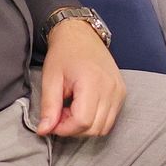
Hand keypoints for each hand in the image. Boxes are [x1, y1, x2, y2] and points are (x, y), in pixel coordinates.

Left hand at [36, 19, 126, 136]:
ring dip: (85, 126)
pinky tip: (83, 107)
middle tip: (60, 114)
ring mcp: (119, 91)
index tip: (52, 120)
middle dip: (74, 128)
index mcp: (93, 82)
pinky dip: (95, 119)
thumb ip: (49, 107)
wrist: (81, 34)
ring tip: (71, 110)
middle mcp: (111, 89)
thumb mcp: (50, 78)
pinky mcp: (121, 92)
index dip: (65, 128)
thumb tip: (44, 130)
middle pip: (95, 128)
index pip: (83, 122)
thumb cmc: (64, 54)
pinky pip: (110, 118)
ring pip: (104, 127)